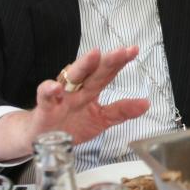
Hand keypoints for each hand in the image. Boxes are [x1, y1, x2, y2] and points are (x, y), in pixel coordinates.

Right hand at [0, 47, 150, 161]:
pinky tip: (56, 87)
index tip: (133, 50)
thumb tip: (146, 103)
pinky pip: (45, 96)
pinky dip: (49, 90)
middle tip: (120, 51)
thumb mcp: (100, 120)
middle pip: (93, 72)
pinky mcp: (44, 107)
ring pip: (71, 77)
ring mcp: (60, 96)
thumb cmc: (71, 124)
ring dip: (82, 66)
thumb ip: (121, 111)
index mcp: (90, 89)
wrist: (43, 139)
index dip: (119, 62)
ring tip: (94, 55)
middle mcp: (76, 88)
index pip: (106, 73)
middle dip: (107, 61)